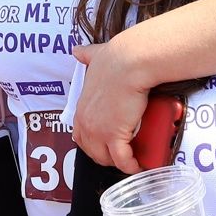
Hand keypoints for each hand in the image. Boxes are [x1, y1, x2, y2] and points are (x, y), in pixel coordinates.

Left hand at [71, 38, 146, 170]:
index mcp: (81, 108)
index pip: (80, 135)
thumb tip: (77, 50)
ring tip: (132, 160)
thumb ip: (86, 55)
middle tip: (121, 153)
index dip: (93, 142)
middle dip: (106, 155)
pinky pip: (122, 159)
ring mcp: (98, 131)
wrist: (129, 63)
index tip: (105, 143)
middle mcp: (85, 123)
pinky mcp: (115, 136)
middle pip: (92, 150)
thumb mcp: (94, 56)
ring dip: (118, 161)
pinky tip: (138, 165)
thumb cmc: (115, 59)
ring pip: (106, 158)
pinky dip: (130, 165)